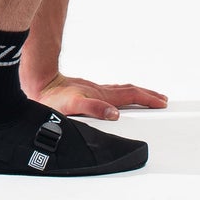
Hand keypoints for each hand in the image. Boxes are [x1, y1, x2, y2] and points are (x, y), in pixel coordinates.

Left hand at [24, 73, 168, 121]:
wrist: (37, 85)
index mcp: (101, 95)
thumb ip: (93, 108)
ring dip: (136, 93)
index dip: (147, 99)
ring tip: (147, 97)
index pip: (130, 95)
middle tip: (162, 99)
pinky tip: (117, 100)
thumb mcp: (72, 105)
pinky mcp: (86, 92)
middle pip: (129, 91)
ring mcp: (93, 90)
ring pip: (120, 90)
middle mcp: (99, 91)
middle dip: (147, 95)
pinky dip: (122, 95)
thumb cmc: (51, 99)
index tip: (162, 103)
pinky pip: (111, 93)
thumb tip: (114, 113)